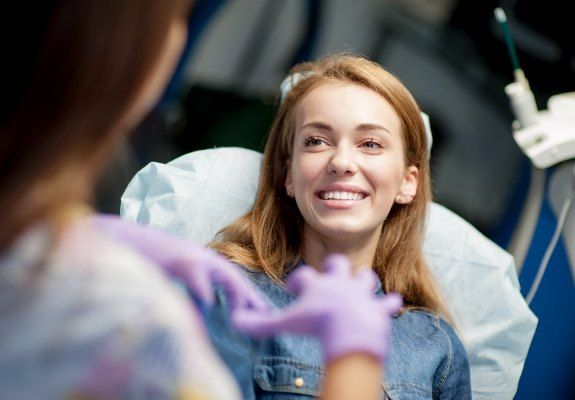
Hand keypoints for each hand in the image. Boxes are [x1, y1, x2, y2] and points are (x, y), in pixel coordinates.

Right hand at [91, 214, 267, 310]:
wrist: (121, 239)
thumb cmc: (146, 261)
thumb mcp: (174, 279)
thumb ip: (192, 293)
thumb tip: (205, 311)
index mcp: (202, 262)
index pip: (231, 278)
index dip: (245, 294)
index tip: (259, 310)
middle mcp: (201, 257)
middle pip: (234, 276)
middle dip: (250, 295)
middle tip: (264, 313)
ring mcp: (191, 256)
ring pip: (224, 274)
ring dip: (237, 293)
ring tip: (244, 313)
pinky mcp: (178, 258)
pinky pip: (196, 276)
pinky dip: (203, 290)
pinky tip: (210, 304)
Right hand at [232, 254, 401, 361]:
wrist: (349, 329)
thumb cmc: (316, 324)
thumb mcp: (285, 323)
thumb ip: (260, 323)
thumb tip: (235, 320)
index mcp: (318, 284)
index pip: (303, 275)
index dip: (297, 282)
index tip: (294, 290)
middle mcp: (340, 283)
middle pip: (338, 264)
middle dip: (335, 267)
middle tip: (330, 276)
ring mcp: (361, 293)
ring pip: (366, 278)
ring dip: (363, 281)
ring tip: (359, 286)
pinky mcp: (377, 307)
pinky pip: (387, 303)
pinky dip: (389, 304)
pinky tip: (393, 302)